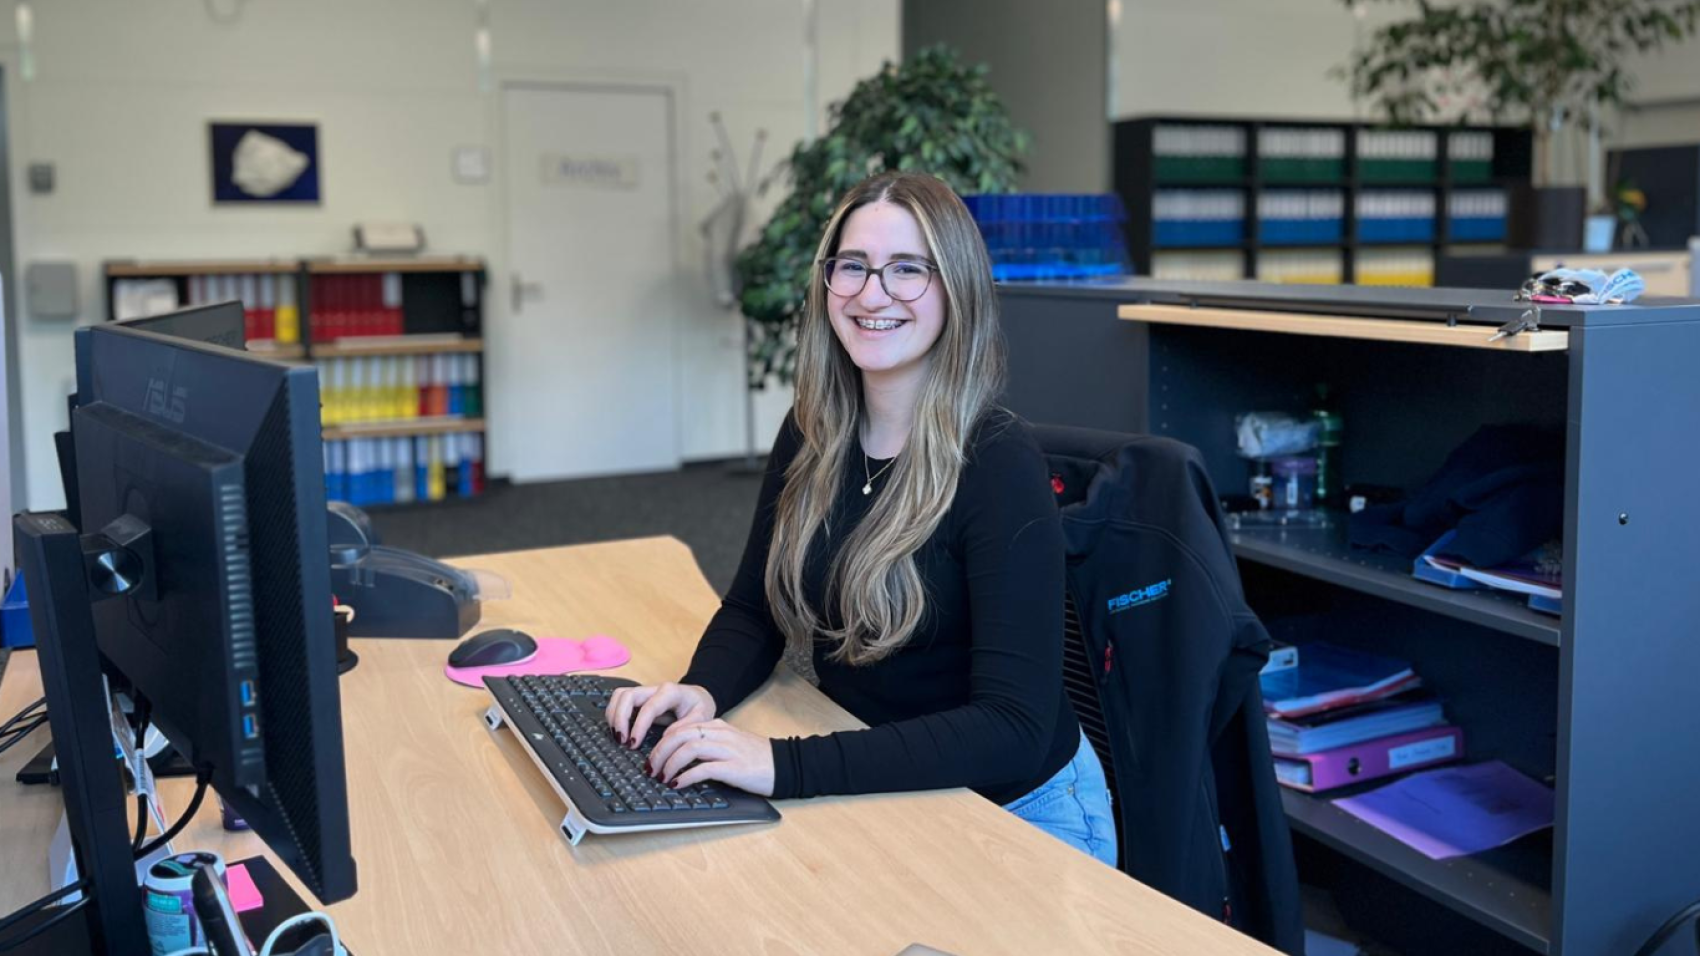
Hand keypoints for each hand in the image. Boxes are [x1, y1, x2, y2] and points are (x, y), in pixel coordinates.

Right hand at [604, 682, 715, 749]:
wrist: (698, 697)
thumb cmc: (699, 707)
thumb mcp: (702, 717)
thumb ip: (686, 726)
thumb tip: (665, 737)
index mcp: (671, 692)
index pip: (648, 707)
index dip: (638, 726)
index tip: (633, 744)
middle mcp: (654, 688)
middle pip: (627, 695)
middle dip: (619, 718)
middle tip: (621, 741)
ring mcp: (644, 692)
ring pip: (619, 695)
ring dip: (614, 716)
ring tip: (618, 737)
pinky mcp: (638, 698)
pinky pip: (620, 701)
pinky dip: (614, 715)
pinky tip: (619, 731)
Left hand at [646, 719, 775, 796]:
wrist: (784, 765)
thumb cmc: (756, 758)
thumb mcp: (729, 744)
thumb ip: (707, 745)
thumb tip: (678, 756)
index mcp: (717, 727)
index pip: (680, 728)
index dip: (661, 742)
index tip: (652, 756)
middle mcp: (720, 734)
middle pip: (679, 736)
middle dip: (659, 752)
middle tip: (650, 768)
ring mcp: (728, 750)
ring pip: (688, 749)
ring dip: (669, 764)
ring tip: (661, 776)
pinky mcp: (734, 767)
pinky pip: (703, 768)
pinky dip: (685, 776)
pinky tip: (678, 784)